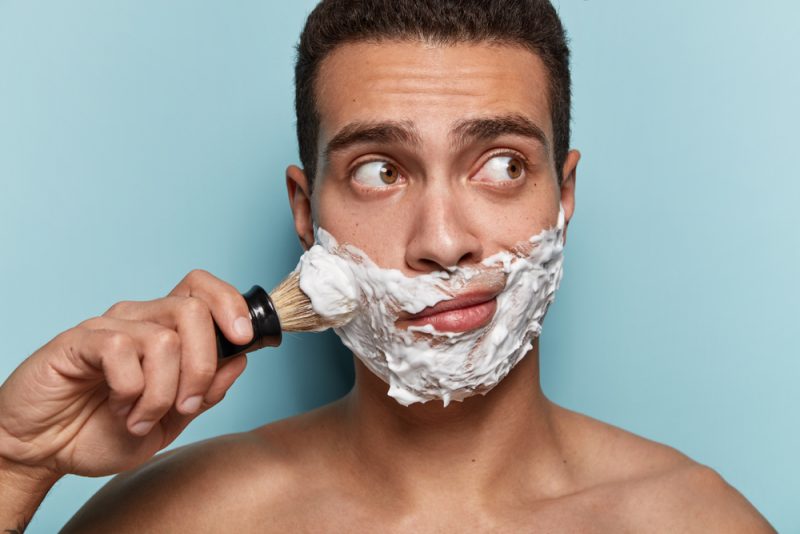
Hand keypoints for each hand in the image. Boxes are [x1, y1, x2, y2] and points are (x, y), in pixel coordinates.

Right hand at [0, 270, 251, 477]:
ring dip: (163, 392)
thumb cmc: (102, 432)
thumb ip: (205, 392)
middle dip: (203, 366)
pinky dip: (130, 390)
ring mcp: (108, 327)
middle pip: (194, 310)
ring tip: (140, 417)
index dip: (231, 304)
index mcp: (165, 331)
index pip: (203, 290)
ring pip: (165, 339)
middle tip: (187, 406)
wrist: (43, 452)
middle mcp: (139, 320)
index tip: (246, 339)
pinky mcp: (78, 341)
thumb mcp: (170, 421)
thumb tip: (241, 359)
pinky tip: (118, 408)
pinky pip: (123, 350)